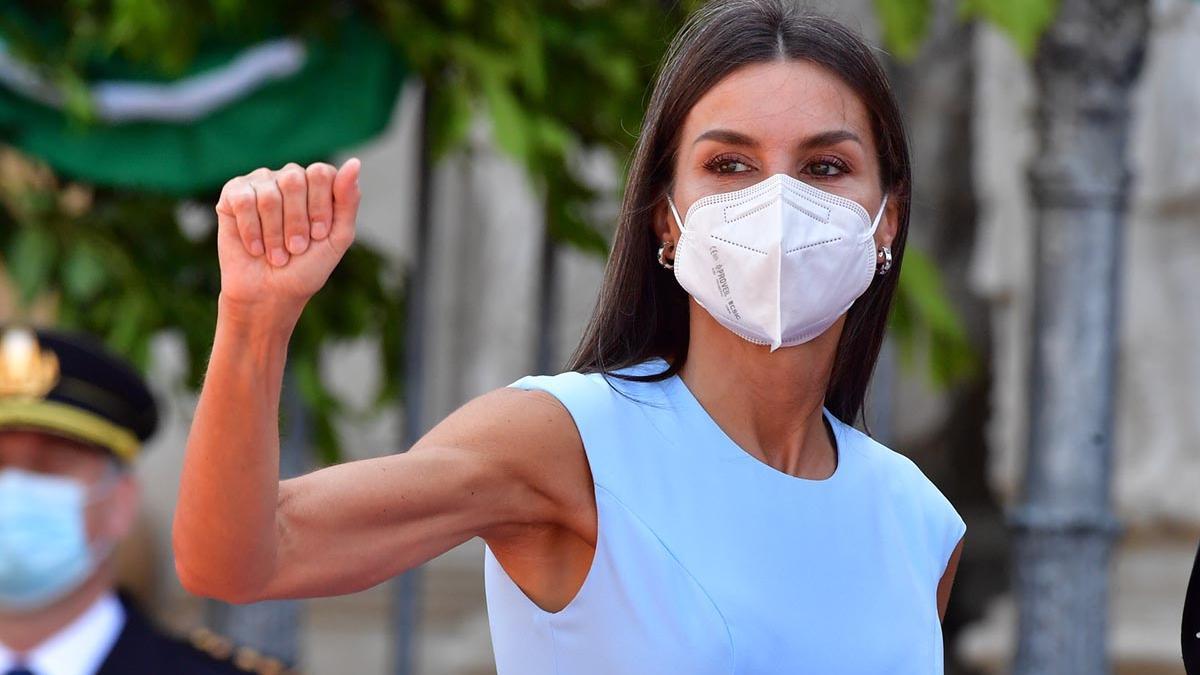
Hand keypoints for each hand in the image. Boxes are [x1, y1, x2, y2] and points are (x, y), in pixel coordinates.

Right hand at [215, 158, 360, 312]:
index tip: (318, 235)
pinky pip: (243, 201)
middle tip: (296, 248)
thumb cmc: (306, 267)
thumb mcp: (337, 238)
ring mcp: (260, 183)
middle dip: (297, 222)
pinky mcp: (233, 194)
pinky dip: (251, 231)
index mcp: (317, 184)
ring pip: (269, 194)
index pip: (321, 173)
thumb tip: (354, 163)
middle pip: (294, 180)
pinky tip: (255, 248)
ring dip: (274, 233)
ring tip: (276, 254)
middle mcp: (289, 177)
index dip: (319, 207)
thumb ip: (348, 200)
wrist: (270, 293)